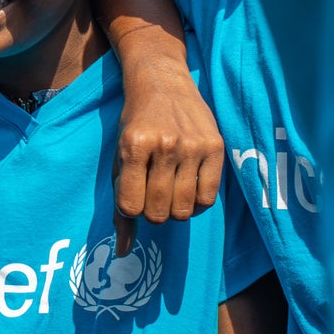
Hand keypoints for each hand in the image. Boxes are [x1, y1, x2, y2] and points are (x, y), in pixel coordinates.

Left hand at [114, 55, 223, 255]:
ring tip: (168, 189)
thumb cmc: (134, 124)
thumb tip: (123, 251)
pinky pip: (208, 198)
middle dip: (152, 212)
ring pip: (184, 210)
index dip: (130, 209)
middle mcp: (164, 146)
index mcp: (133, 146)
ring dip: (174, 209)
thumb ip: (119, 201)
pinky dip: (196, 202)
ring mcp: (193, 146)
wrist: (161, 82)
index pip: (130, 206)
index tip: (131, 196)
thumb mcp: (117, 157)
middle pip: (159, 213)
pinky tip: (187, 186)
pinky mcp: (216, 147)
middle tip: (151, 194)